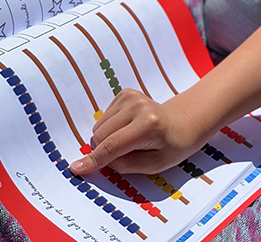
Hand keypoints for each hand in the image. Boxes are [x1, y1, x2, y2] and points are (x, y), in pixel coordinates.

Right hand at [69, 89, 208, 175]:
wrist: (184, 122)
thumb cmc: (172, 146)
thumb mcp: (154, 165)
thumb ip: (124, 165)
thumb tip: (94, 161)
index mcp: (149, 126)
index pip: (112, 146)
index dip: (93, 160)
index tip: (76, 168)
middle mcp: (139, 107)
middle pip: (101, 136)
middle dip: (105, 150)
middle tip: (128, 153)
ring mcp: (132, 97)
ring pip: (99, 127)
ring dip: (109, 138)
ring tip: (132, 139)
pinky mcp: (126, 93)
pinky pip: (104, 118)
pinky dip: (112, 127)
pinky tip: (130, 127)